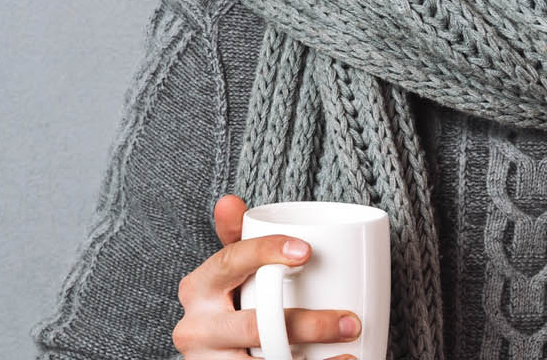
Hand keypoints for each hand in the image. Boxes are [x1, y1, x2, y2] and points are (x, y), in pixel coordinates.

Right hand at [172, 194, 361, 359]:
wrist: (215, 356)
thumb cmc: (230, 303)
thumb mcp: (230, 270)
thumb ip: (237, 238)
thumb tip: (229, 201)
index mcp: (196, 289)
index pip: (229, 262)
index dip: (265, 252)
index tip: (307, 252)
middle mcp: (194, 328)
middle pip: (253, 325)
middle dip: (306, 325)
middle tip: (350, 321)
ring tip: (352, 356)